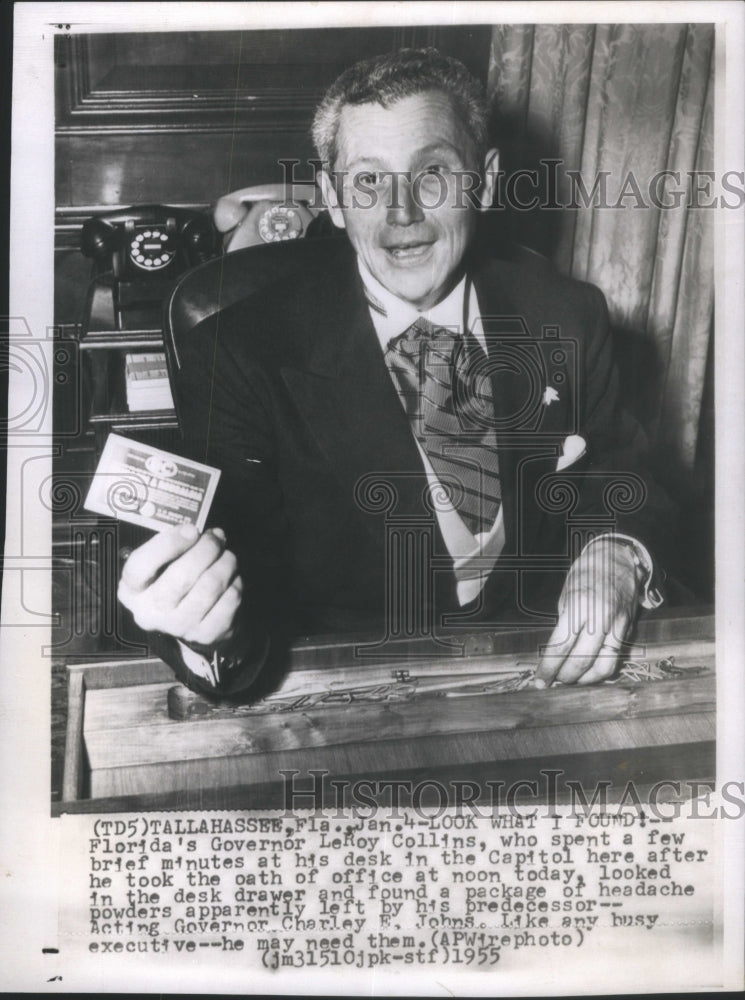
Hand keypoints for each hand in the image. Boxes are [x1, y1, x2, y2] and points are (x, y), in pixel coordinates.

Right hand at [117, 524, 242, 646]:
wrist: (193, 622)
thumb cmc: (175, 581)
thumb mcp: (162, 564)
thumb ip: (174, 545)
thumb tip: (202, 532)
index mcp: (132, 590)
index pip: (140, 567)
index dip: (168, 544)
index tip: (192, 529)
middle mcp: (150, 612)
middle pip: (181, 576)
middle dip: (206, 549)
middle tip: (217, 537)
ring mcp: (177, 627)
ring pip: (209, 587)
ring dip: (225, 564)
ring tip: (228, 556)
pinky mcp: (205, 635)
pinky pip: (229, 601)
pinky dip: (235, 584)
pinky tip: (232, 579)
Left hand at [535, 540, 641, 686]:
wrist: (618, 557)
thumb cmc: (586, 573)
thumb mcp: (567, 595)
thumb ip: (565, 624)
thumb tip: (558, 653)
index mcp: (579, 606)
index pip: (561, 646)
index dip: (549, 668)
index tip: (540, 681)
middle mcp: (600, 618)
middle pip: (581, 661)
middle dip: (565, 677)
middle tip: (554, 680)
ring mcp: (617, 625)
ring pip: (604, 666)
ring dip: (585, 679)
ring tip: (572, 679)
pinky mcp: (628, 629)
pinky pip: (615, 657)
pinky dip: (600, 669)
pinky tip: (589, 671)